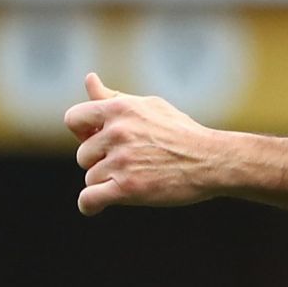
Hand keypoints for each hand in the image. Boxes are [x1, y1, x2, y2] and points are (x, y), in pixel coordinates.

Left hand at [63, 72, 221, 214]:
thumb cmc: (182, 134)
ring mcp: (122, 161)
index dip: (83, 133)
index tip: (100, 142)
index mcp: (119, 109)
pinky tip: (95, 207)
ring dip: (107, 183)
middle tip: (130, 164)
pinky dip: (90, 206)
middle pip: (83, 155)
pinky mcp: (128, 188)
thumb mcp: (149, 107)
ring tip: (136, 179)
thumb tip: (89, 79)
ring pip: (91, 178)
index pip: (74, 119)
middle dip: (100, 162)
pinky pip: (89, 199)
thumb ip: (113, 98)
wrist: (214, 161)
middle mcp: (118, 132)